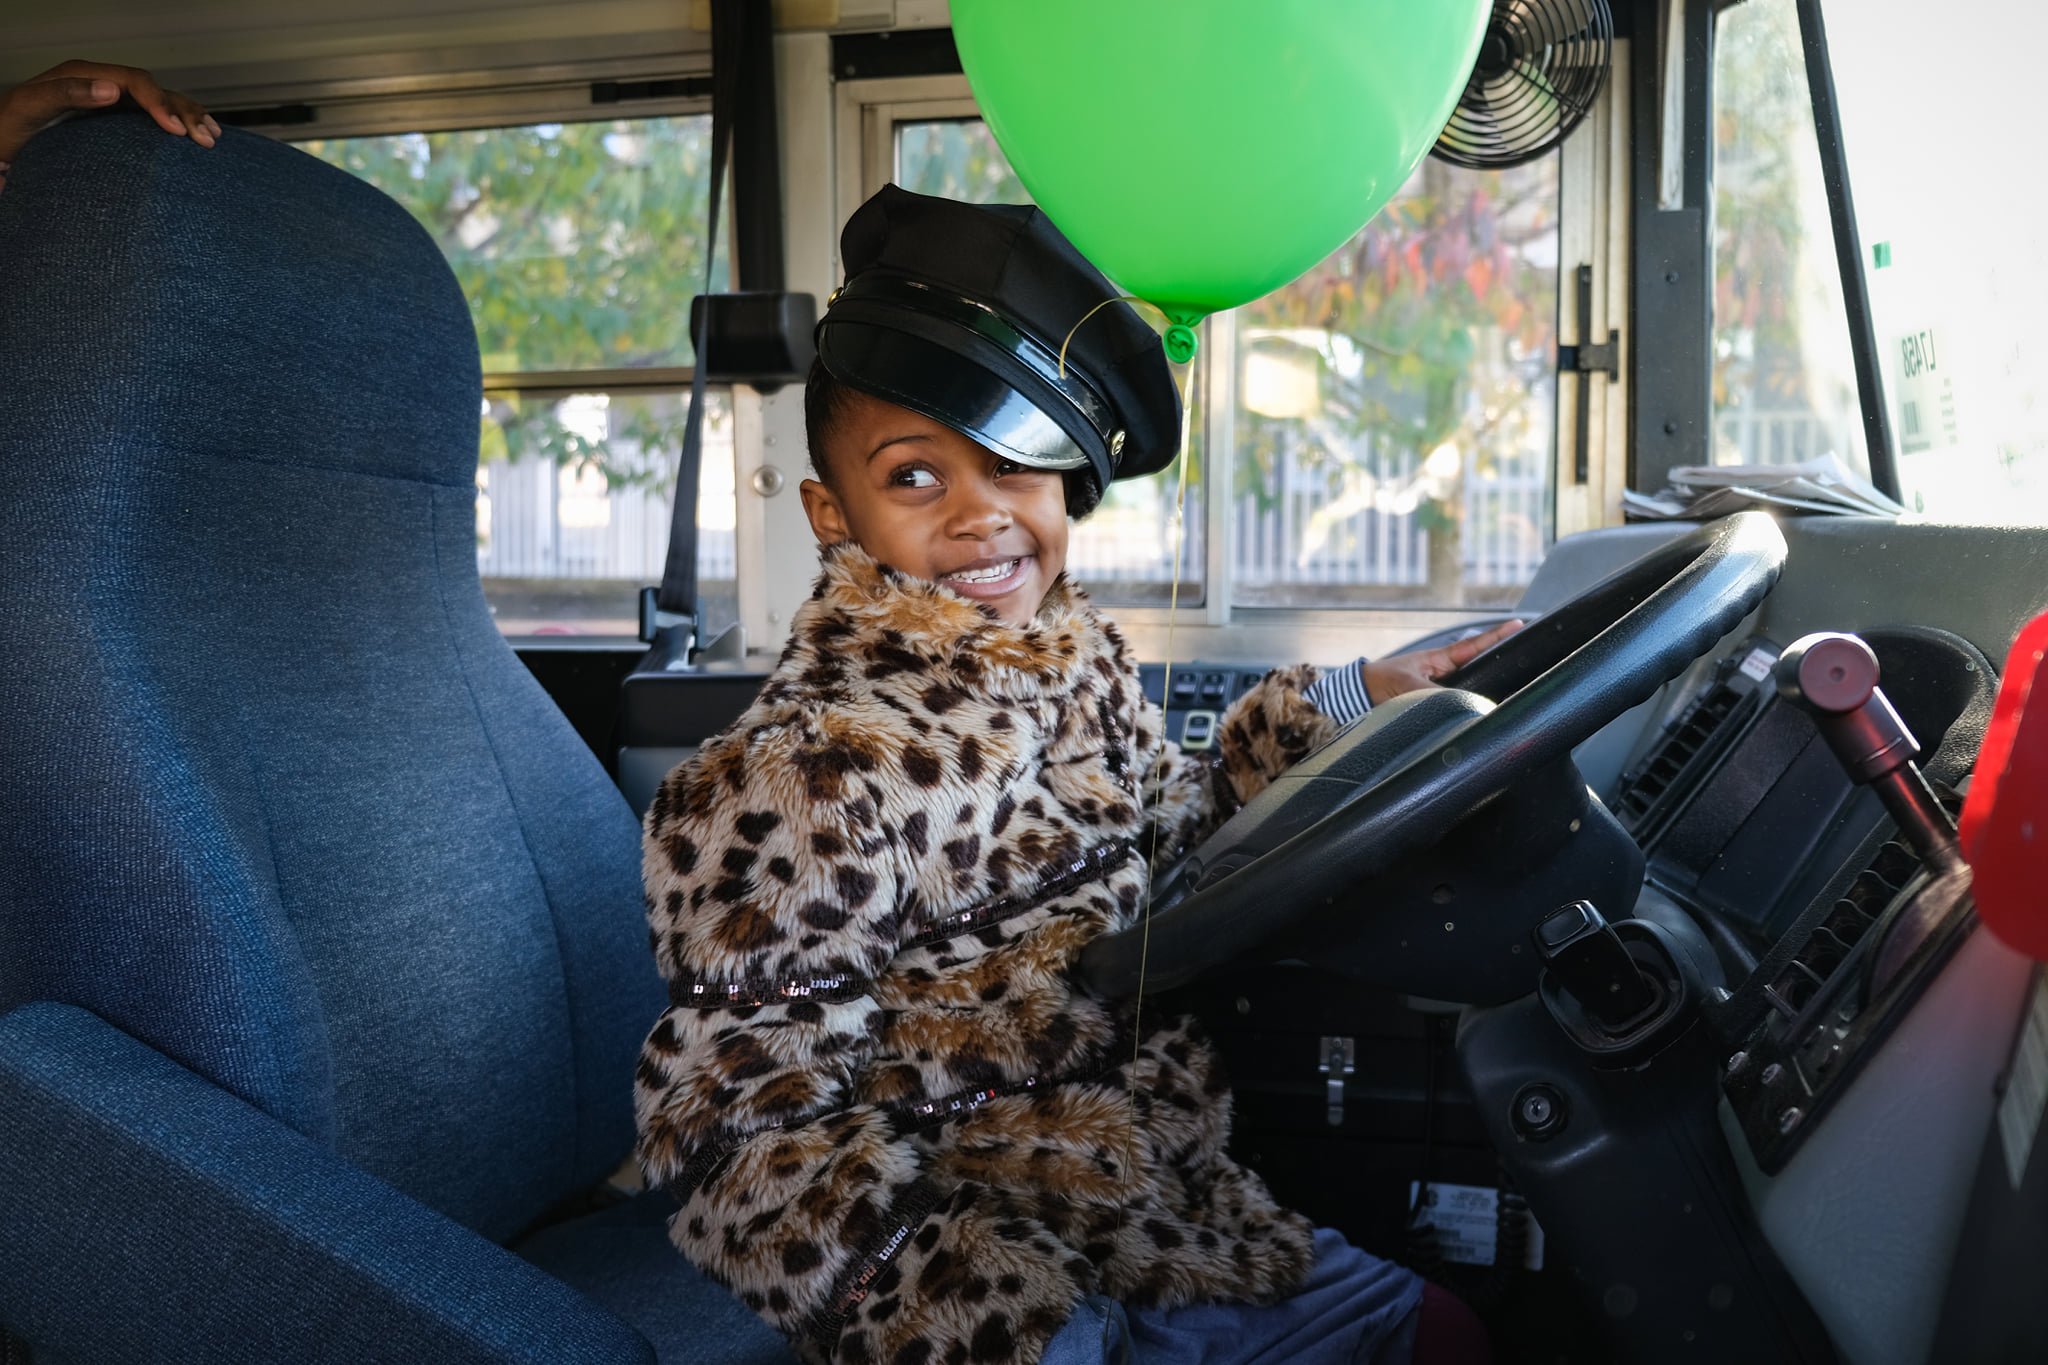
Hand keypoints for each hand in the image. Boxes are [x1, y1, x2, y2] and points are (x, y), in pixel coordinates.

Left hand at [0, 61, 218, 189]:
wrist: (1, 148)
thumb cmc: (9, 132)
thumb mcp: (30, 109)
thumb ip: (66, 94)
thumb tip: (112, 89)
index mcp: (83, 76)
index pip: (134, 81)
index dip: (160, 103)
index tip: (176, 132)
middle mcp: (101, 86)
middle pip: (155, 90)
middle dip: (184, 112)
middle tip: (205, 140)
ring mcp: (109, 104)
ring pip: (160, 102)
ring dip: (190, 117)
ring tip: (212, 137)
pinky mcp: (114, 122)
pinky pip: (153, 117)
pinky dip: (181, 124)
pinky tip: (198, 137)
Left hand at [1362, 618, 1523, 703]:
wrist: (1359, 697)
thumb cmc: (1381, 683)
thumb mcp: (1410, 685)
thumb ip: (1435, 695)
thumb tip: (1461, 706)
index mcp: (1440, 659)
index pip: (1475, 646)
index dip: (1497, 636)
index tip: (1519, 624)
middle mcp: (1445, 673)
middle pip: (1480, 666)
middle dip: (1502, 663)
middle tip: (1529, 656)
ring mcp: (1442, 689)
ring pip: (1473, 688)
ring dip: (1489, 689)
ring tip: (1516, 685)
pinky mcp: (1435, 705)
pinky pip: (1459, 704)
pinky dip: (1472, 707)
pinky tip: (1487, 713)